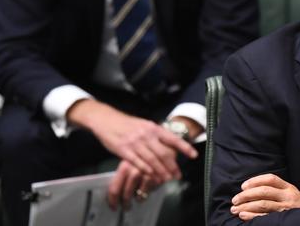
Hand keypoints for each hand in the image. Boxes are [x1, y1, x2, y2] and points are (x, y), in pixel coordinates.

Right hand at [67, 99, 197, 181]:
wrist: (106, 120)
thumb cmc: (128, 124)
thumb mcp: (144, 125)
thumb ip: (156, 135)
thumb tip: (171, 146)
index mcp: (153, 128)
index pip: (172, 138)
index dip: (184, 147)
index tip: (194, 155)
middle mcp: (146, 135)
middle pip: (163, 153)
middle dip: (172, 166)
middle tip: (178, 175)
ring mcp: (135, 143)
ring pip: (151, 160)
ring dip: (160, 171)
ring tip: (166, 179)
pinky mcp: (124, 150)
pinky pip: (137, 162)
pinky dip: (146, 170)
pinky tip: (151, 176)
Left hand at [107, 159, 162, 209]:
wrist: (159, 151)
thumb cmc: (141, 159)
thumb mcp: (128, 163)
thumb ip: (121, 176)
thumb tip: (114, 194)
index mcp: (125, 166)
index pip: (114, 188)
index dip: (113, 200)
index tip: (113, 206)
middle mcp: (136, 170)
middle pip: (126, 193)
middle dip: (125, 203)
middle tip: (125, 207)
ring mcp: (148, 174)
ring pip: (139, 194)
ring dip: (138, 199)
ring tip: (138, 199)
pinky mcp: (158, 177)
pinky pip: (150, 191)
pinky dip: (148, 193)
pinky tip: (147, 191)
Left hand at [230, 173, 299, 220]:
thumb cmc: (298, 207)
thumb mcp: (291, 195)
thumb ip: (277, 190)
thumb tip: (252, 190)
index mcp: (288, 188)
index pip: (270, 179)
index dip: (255, 181)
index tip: (243, 186)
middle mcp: (287, 196)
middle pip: (264, 191)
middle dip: (246, 195)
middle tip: (235, 199)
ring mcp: (285, 208)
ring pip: (263, 204)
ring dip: (246, 206)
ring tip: (235, 209)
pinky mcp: (283, 219)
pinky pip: (265, 217)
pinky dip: (252, 216)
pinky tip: (243, 215)